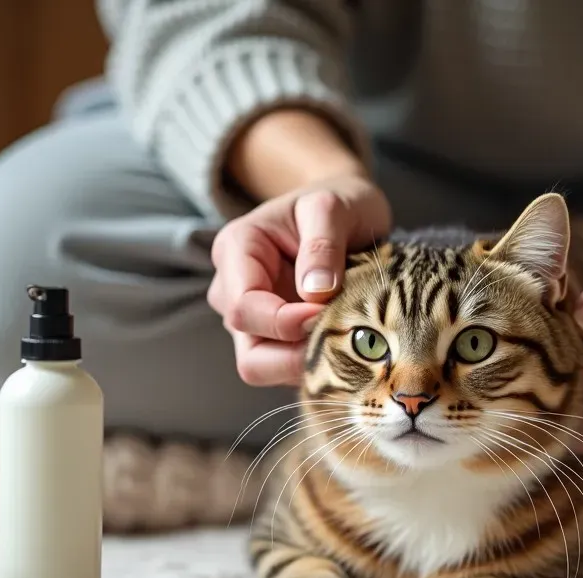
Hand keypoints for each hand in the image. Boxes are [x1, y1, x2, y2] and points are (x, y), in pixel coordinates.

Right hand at [207, 174, 391, 386]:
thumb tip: (316, 292)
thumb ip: (322, 243)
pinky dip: (319, 365)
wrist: (345, 211)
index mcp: (237, 251)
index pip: (243, 308)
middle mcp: (235, 290)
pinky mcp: (279, 339)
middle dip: (295, 357)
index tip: (328, 310)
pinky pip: (291, 369)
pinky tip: (347, 346)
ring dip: (309, 364)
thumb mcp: (332, 205)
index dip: (285, 322)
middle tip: (340, 338)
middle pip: (250, 356)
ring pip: (268, 369)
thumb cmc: (336, 202)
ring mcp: (256, 320)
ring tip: (347, 340)